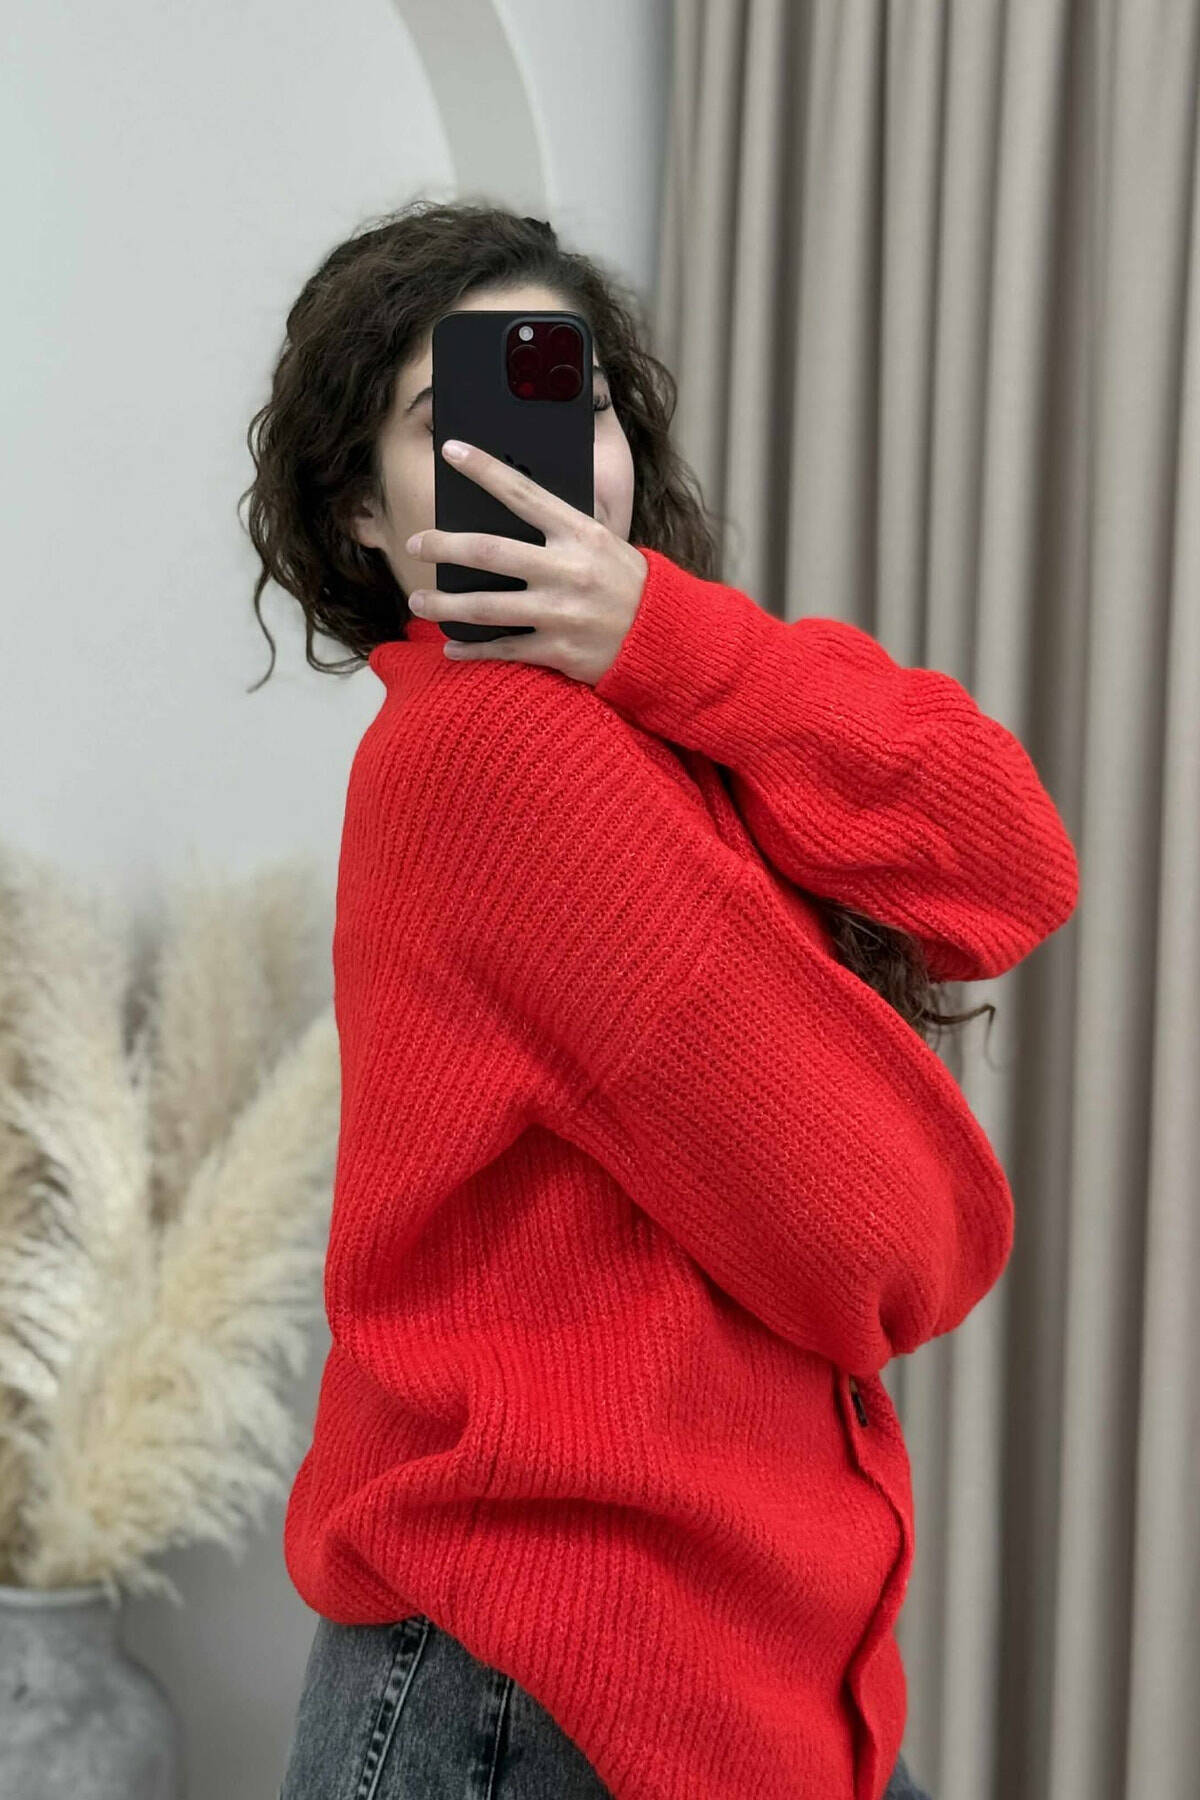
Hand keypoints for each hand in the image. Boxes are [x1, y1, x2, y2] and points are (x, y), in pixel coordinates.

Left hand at [404, 439, 647, 685]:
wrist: (664, 639)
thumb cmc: (628, 585)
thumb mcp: (606, 543)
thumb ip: (566, 526)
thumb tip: (518, 501)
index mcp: (580, 533)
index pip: (522, 492)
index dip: (483, 469)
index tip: (450, 450)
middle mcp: (567, 570)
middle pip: (488, 552)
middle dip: (442, 546)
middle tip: (415, 543)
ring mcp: (560, 613)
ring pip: (486, 606)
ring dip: (444, 604)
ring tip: (418, 601)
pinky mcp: (559, 650)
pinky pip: (504, 650)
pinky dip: (472, 650)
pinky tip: (451, 647)